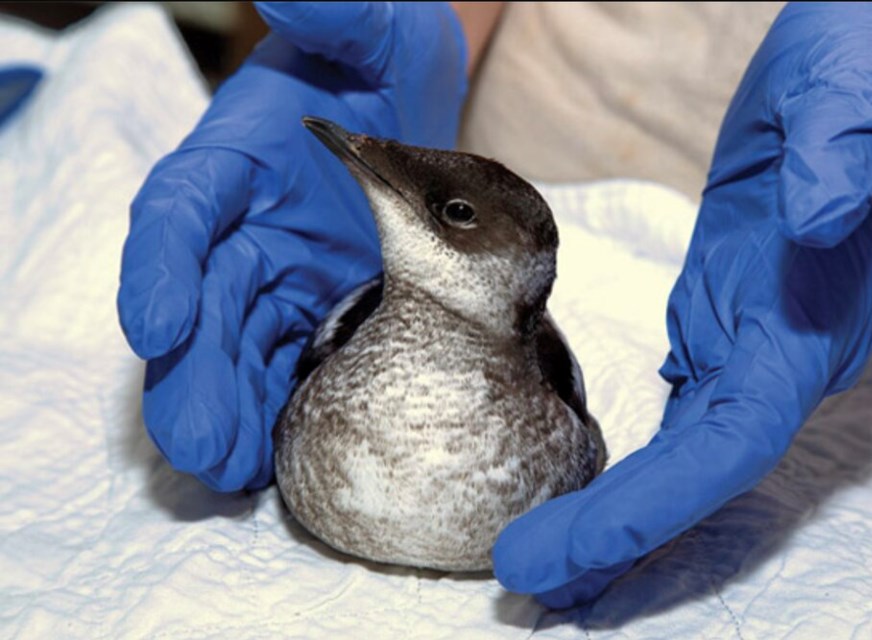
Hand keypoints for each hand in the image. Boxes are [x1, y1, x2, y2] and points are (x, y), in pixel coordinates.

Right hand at [117, 2, 466, 490]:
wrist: (425, 117)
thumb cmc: (388, 67)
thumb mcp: (378, 30)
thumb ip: (338, 16)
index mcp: (238, 160)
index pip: (183, 212)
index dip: (162, 267)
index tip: (156, 323)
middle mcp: (244, 227)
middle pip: (201, 303)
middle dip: (193, 373)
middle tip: (198, 443)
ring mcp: (278, 278)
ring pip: (235, 351)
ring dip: (227, 411)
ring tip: (229, 471)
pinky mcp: (316, 315)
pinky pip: (285, 369)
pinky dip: (276, 412)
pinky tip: (271, 462)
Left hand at [493, 3, 871, 607]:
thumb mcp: (857, 87)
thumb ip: (842, 147)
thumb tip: (814, 211)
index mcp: (805, 320)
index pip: (729, 442)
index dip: (651, 505)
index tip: (571, 550)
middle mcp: (781, 353)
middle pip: (696, 476)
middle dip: (611, 534)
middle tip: (521, 576)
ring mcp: (750, 344)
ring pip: (681, 461)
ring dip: (613, 518)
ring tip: (543, 567)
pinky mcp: (721, 321)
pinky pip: (677, 421)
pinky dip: (631, 470)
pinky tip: (587, 498)